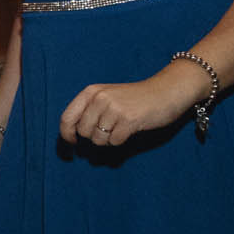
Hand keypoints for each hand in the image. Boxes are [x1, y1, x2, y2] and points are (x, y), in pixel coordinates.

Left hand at [59, 70, 194, 147]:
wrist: (167, 91)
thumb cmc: (135, 98)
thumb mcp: (107, 96)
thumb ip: (89, 110)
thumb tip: (70, 135)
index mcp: (91, 92)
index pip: (66, 118)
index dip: (66, 134)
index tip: (72, 143)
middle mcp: (100, 98)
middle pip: (83, 132)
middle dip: (95, 136)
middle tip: (110, 129)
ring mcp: (114, 108)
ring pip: (98, 139)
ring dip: (109, 139)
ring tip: (121, 127)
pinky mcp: (129, 120)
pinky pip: (114, 142)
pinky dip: (120, 140)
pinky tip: (130, 129)